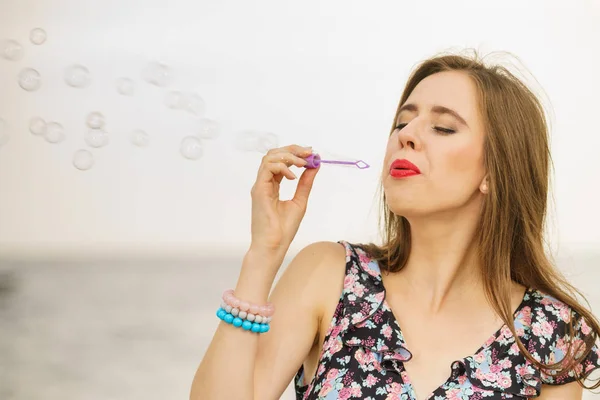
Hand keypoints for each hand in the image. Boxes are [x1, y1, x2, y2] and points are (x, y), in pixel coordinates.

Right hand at [249, 144, 318, 259]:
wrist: (274, 245)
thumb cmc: (283, 229)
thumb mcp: (300, 201)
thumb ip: (305, 183)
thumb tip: (314, 166)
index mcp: (272, 185)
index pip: (281, 161)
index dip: (295, 154)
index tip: (311, 153)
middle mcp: (264, 183)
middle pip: (274, 155)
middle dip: (292, 150)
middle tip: (309, 152)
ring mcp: (260, 186)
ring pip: (269, 158)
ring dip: (288, 156)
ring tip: (303, 163)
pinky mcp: (258, 190)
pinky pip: (267, 168)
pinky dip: (282, 168)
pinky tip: (294, 177)